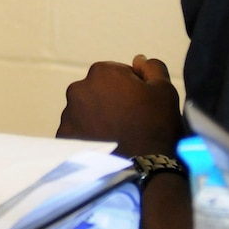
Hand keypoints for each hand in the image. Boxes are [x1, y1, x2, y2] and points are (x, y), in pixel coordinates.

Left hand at [57, 54, 185, 157]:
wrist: (142, 169)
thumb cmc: (155, 126)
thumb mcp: (164, 90)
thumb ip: (151, 68)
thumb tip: (137, 59)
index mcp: (102, 73)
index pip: (117, 74)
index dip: (132, 89)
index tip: (141, 107)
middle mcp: (78, 89)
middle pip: (97, 92)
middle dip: (110, 102)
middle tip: (128, 123)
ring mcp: (68, 115)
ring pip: (85, 112)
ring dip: (97, 119)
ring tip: (115, 138)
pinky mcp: (63, 139)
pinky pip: (77, 133)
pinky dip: (87, 138)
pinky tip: (104, 148)